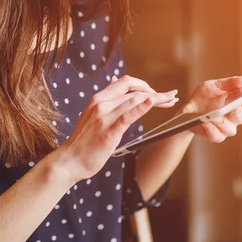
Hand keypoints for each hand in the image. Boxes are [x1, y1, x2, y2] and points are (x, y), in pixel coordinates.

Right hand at [58, 75, 178, 181]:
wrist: (70, 160)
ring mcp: (104, 116)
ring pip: (134, 100)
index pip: (125, 82)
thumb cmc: (83, 141)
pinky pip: (127, 116)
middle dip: (155, 93)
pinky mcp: (109, 131)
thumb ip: (106, 100)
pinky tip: (151, 103)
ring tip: (170, 100)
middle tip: (171, 96)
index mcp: (98, 98)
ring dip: (156, 99)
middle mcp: (101, 103)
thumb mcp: (92, 114)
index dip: (144, 85)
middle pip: (133, 91)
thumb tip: (114, 81)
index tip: (156, 92)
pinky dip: (141, 108)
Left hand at [179, 75, 241, 142]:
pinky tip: (204, 122)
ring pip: (229, 127)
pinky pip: (216, 135)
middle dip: (236, 108)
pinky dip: (210, 128)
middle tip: (235, 101)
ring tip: (213, 114)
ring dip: (220, 119)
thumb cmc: (203, 97)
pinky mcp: (216, 137)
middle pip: (240, 115)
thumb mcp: (213, 85)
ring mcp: (227, 128)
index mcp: (238, 102)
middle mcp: (236, 117)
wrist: (186, 112)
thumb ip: (230, 83)